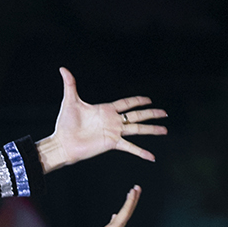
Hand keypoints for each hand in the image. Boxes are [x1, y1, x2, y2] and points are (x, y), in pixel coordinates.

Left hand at [38, 67, 166, 171]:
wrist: (62, 143)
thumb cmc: (64, 124)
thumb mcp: (70, 101)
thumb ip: (70, 84)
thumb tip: (63, 69)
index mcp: (106, 110)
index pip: (126, 103)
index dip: (138, 101)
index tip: (149, 99)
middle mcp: (112, 121)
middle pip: (137, 115)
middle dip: (151, 113)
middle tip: (165, 113)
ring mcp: (114, 132)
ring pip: (138, 129)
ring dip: (151, 129)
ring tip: (164, 130)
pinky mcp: (112, 143)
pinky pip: (130, 147)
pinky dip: (141, 152)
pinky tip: (151, 157)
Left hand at [73, 186, 143, 226]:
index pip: (124, 212)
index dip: (131, 201)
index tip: (136, 189)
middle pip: (123, 212)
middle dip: (130, 201)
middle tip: (136, 189)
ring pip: (118, 218)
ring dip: (125, 209)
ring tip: (128, 200)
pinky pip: (113, 226)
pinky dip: (116, 220)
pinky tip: (114, 220)